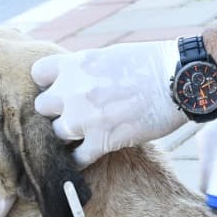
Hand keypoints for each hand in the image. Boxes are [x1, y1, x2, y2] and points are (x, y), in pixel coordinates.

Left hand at [30, 41, 184, 166]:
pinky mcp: (101, 141)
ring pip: (56, 134)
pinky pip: (76, 159)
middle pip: (42, 107)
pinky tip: (87, 157)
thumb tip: (77, 81)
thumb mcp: (110, 55)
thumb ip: (86, 69)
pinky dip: (80, 160)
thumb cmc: (151, 63)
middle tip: (73, 114)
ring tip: (82, 136)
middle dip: (56, 111)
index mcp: (76, 64)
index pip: (39, 74)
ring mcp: (84, 117)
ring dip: (68, 135)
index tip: (60, 88)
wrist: (178, 80)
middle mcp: (73, 90)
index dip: (48, 83)